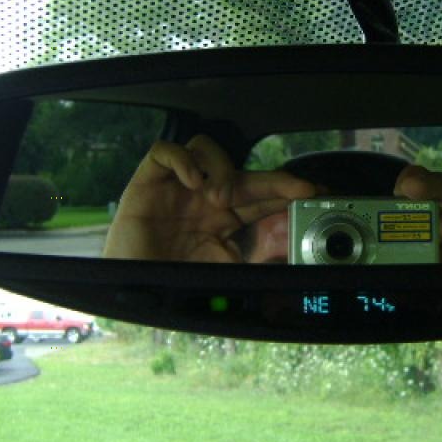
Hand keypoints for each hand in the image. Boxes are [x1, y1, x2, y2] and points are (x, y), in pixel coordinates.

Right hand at [103, 135, 314, 261]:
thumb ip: (251, 264)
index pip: (260, 196)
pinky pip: (166, 152)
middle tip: (296, 188)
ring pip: (208, 149)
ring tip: (219, 199)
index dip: (286, 191)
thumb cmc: (169, 282)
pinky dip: (183, 160)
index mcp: (221, 219)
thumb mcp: (220, 272)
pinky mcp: (147, 182)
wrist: (126, 293)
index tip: (314, 193)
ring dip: (223, 169)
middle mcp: (202, 197)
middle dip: (273, 179)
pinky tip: (192, 182)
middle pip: (243, 173)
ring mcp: (176, 188)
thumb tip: (289, 264)